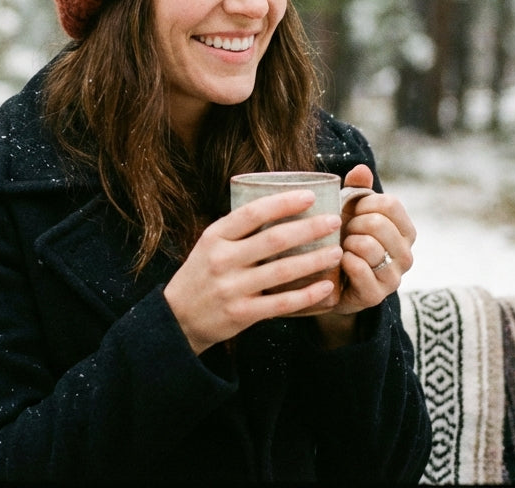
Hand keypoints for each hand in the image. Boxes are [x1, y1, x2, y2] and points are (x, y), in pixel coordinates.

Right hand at [164, 189, 343, 354]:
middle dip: (310, 228)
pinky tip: (326, 287)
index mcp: (215, 237)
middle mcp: (223, 260)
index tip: (310, 195)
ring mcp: (232, 288)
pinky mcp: (242, 314)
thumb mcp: (210, 245)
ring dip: (315, 260)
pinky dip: (307, 295)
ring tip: (337, 251)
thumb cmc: (201, 275)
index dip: (284, 202)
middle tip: (335, 220)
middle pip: (274, 239)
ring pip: (283, 271)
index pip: (253, 213)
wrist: (178, 318)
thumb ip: (238, 230)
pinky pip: (282, 303)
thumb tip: (281, 206)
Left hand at [331, 163, 416, 315]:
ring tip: (342, 248)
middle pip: (378, 223)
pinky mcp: (375, 295)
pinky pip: (358, 268)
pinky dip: (343, 261)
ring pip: (368, 246)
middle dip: (353, 224)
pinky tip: (340, 263)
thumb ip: (357, 190)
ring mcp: (393, 277)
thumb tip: (361, 168)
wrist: (330, 282)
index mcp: (405, 231)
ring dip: (346, 243)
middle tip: (345, 233)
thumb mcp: (349, 213)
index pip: (390, 204)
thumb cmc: (343, 241)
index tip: (353, 212)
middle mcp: (406, 255)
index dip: (364, 203)